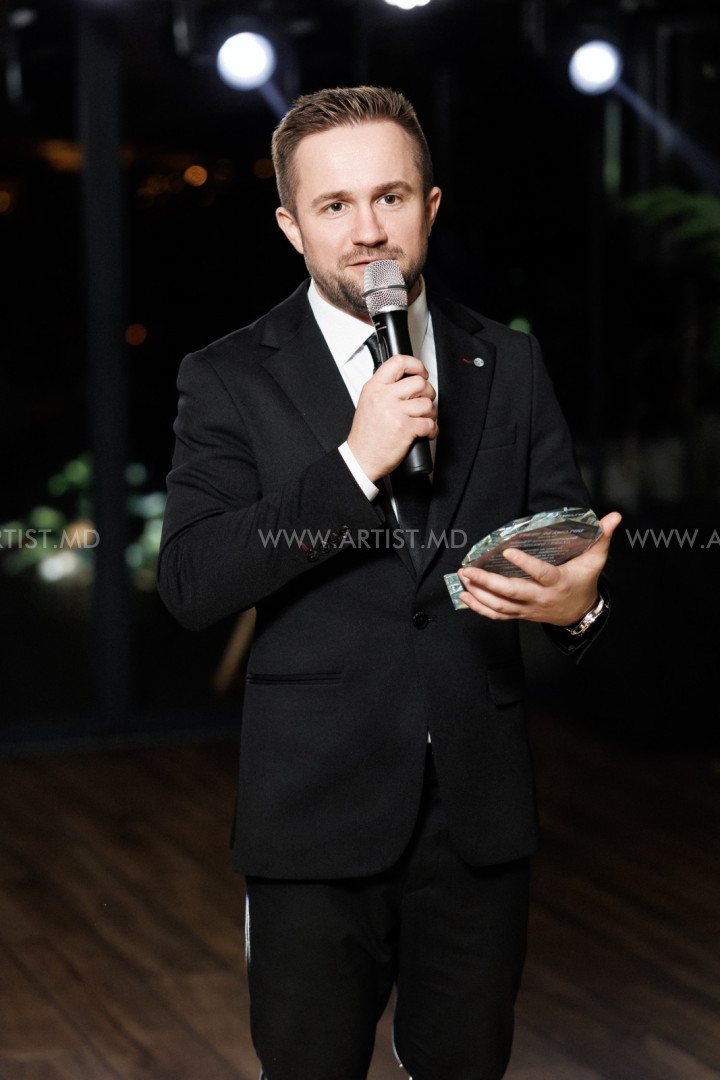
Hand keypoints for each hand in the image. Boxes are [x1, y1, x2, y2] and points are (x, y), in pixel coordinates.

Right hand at [346, 354, 437, 480]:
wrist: (360, 459)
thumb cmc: (365, 436)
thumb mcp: (368, 403)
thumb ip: (384, 389)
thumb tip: (407, 381)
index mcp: (374, 388)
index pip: (399, 362)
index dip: (416, 366)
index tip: (421, 373)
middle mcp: (384, 397)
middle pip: (419, 383)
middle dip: (428, 393)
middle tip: (424, 401)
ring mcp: (395, 412)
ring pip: (427, 404)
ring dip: (431, 413)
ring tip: (424, 419)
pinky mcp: (405, 428)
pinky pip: (429, 423)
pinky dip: (432, 429)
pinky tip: (426, 432)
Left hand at [456, 511, 621, 625]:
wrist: (579, 613)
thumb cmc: (584, 582)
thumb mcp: (596, 560)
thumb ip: (603, 537)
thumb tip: (614, 516)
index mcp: (558, 582)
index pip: (541, 574)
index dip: (525, 565)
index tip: (508, 552)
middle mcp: (540, 597)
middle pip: (512, 593)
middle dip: (488, 582)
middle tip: (469, 569)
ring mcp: (528, 608)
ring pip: (500, 606)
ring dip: (479, 594)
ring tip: (464, 578)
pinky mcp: (520, 614)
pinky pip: (497, 615)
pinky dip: (479, 608)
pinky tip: (464, 596)